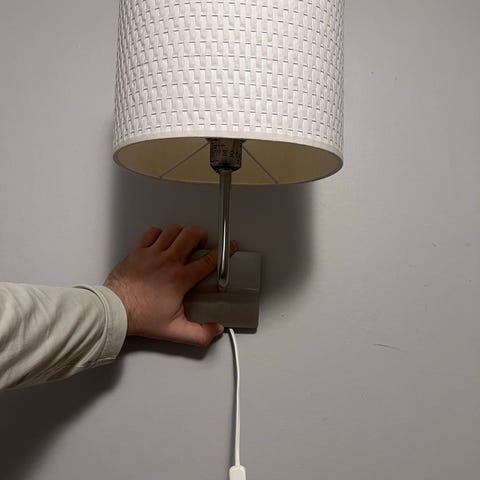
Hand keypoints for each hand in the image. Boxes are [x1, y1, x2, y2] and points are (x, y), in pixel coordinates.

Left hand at [104, 225, 236, 346]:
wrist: (114, 311)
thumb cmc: (140, 317)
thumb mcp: (174, 330)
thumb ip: (199, 333)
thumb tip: (215, 330)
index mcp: (180, 279)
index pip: (208, 261)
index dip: (223, 253)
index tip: (229, 248)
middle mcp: (167, 261)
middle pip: (191, 236)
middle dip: (201, 235)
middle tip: (203, 241)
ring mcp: (152, 254)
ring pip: (173, 230)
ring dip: (182, 232)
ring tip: (185, 238)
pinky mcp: (138, 252)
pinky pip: (152, 233)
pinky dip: (160, 233)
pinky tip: (162, 240)